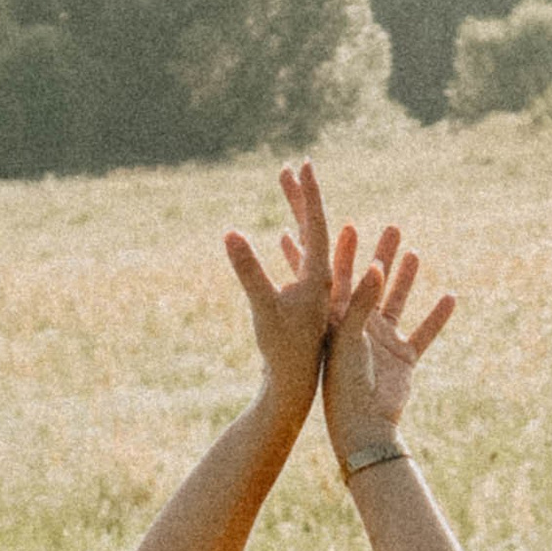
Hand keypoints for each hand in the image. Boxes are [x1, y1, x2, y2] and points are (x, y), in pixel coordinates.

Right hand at [223, 163, 332, 421]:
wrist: (291, 388)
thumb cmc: (281, 350)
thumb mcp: (263, 308)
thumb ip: (249, 270)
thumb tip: (230, 233)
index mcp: (318, 277)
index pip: (317, 225)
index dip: (309, 194)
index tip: (305, 163)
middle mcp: (321, 281)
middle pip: (314, 229)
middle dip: (301, 197)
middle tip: (292, 166)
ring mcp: (313, 292)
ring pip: (306, 244)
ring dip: (297, 215)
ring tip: (288, 188)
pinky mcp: (304, 304)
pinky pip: (299, 265)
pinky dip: (292, 246)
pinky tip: (285, 235)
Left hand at [322, 218, 455, 469]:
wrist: (363, 427)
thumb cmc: (345, 385)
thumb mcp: (348, 338)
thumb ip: (361, 303)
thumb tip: (377, 267)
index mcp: (337, 321)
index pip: (339, 279)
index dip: (345, 253)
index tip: (349, 225)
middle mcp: (359, 328)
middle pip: (372, 284)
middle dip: (381, 255)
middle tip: (392, 228)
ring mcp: (383, 342)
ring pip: (398, 302)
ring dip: (407, 279)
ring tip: (414, 252)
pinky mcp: (403, 358)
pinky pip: (423, 333)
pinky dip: (436, 317)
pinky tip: (450, 297)